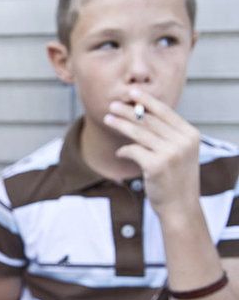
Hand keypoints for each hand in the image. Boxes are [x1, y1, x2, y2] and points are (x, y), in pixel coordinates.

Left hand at [103, 89, 201, 214]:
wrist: (180, 207)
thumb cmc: (175, 178)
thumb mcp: (178, 152)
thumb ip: (166, 134)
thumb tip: (140, 114)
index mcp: (190, 135)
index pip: (165, 112)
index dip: (147, 101)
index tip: (132, 92)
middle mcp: (183, 142)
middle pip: (149, 120)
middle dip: (129, 111)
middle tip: (113, 104)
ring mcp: (171, 153)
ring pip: (138, 133)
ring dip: (120, 124)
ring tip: (107, 118)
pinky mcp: (156, 166)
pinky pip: (133, 150)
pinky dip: (124, 151)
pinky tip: (119, 153)